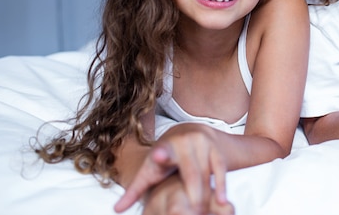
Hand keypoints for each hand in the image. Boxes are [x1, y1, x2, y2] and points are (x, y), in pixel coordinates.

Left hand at [114, 124, 228, 213]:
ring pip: (206, 175)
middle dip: (194, 197)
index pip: (162, 153)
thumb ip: (135, 190)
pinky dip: (221, 186)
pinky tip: (221, 202)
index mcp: (164, 148)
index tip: (158, 155)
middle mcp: (185, 142)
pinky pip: (220, 170)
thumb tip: (116, 210)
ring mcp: (202, 144)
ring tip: (203, 214)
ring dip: (207, 196)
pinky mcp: (216, 148)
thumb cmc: (164, 158)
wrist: (189, 132)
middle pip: (191, 175)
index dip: (161, 154)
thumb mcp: (150, 170)